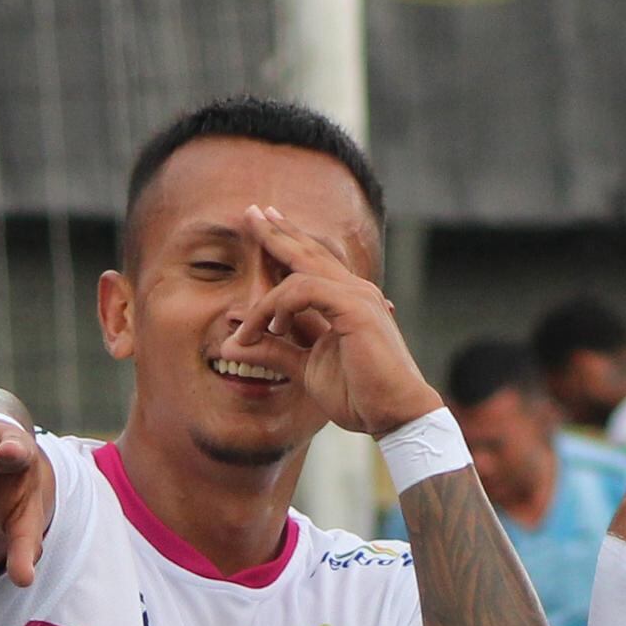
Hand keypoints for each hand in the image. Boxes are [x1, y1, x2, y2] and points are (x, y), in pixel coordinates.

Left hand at [230, 205, 440, 436]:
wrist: (394, 414)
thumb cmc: (359, 394)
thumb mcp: (305, 369)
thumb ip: (274, 351)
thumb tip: (231, 345)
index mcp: (347, 300)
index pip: (312, 262)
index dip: (287, 243)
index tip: (263, 226)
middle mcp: (355, 290)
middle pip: (310, 251)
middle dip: (278, 232)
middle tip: (252, 212)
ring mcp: (358, 295)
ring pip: (301, 271)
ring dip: (266, 298)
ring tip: (247, 324)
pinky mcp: (356, 308)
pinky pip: (305, 290)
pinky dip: (279, 306)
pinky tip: (271, 327)